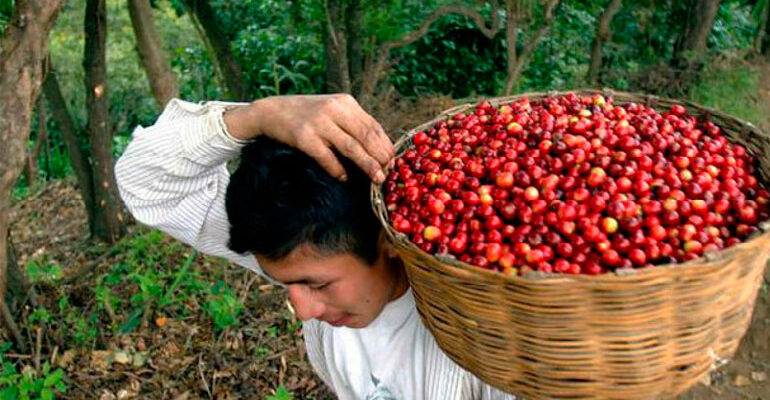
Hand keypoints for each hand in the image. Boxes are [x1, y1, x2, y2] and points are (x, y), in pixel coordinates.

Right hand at [223, 94, 393, 182]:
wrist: (271, 111)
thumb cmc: (306, 114)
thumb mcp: (332, 110)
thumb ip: (352, 124)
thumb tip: (378, 148)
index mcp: (345, 102)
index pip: (373, 126)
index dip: (386, 145)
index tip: (394, 161)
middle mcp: (334, 109)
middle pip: (366, 137)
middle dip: (381, 157)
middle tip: (389, 173)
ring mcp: (319, 123)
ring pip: (351, 147)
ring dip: (367, 165)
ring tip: (377, 178)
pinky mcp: (304, 137)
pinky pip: (327, 158)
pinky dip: (338, 170)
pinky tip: (344, 178)